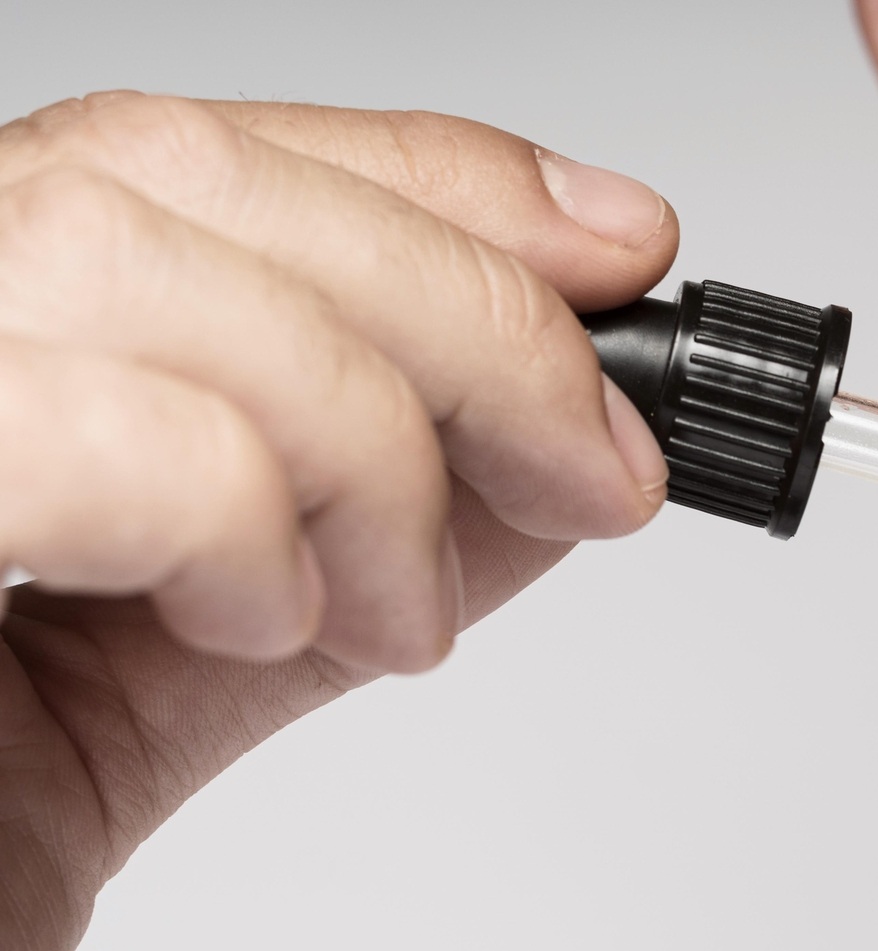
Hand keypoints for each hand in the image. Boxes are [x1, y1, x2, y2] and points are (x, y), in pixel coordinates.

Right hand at [0, 93, 679, 950]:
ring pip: (141, 251)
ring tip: (388, 617)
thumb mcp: (152, 691)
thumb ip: (329, 548)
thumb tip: (541, 458)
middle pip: (178, 172)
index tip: (608, 254)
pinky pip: (93, 430)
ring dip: (359, 443)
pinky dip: (235, 518)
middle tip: (597, 468)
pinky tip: (262, 626)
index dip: (424, 181)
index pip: (180, 155)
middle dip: (462, 315)